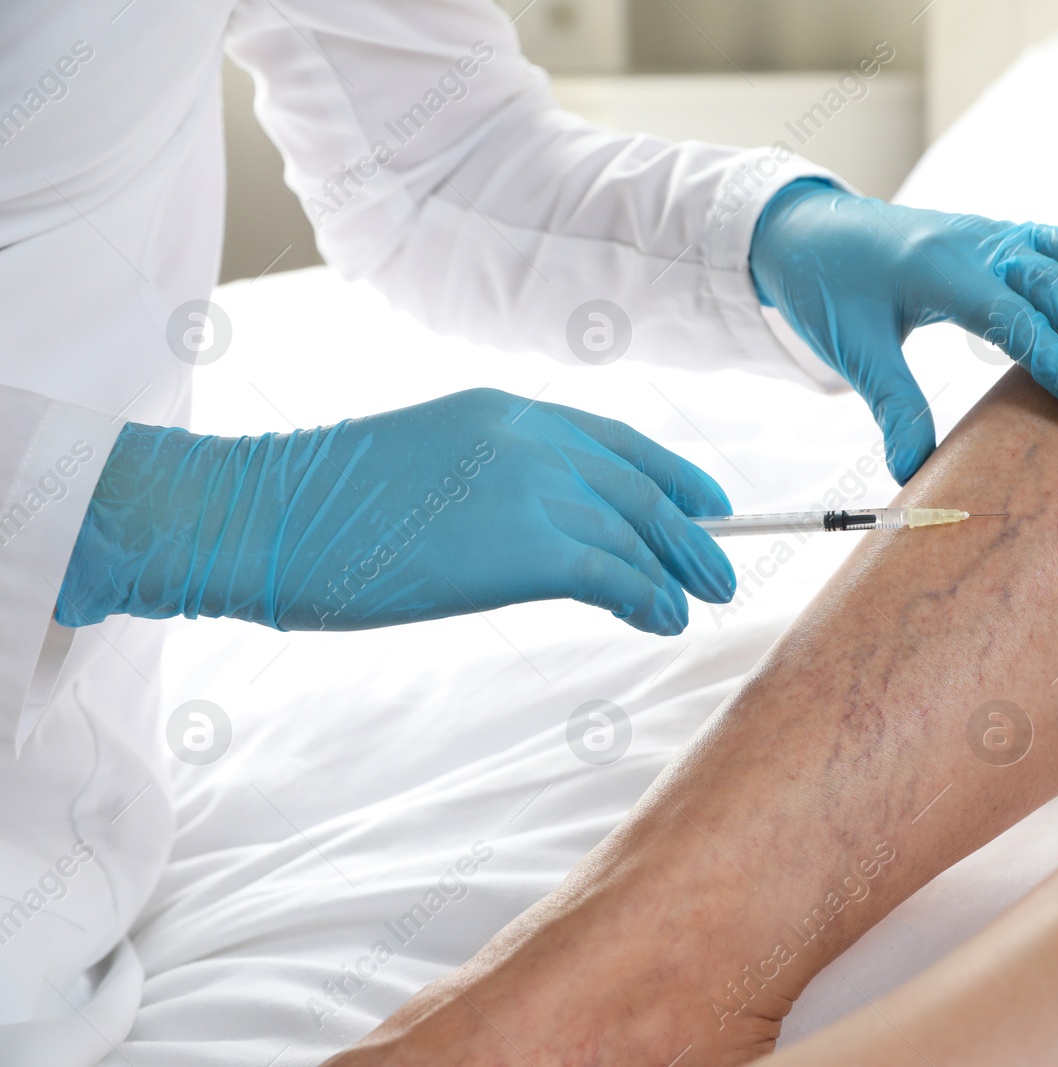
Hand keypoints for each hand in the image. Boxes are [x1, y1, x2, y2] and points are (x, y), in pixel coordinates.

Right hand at [55, 388, 735, 634]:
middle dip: (691, 531)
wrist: (263, 516)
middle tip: (722, 566)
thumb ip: (494, 479)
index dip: (673, 474)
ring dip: (679, 571)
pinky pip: (617, 573)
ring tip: (703, 600)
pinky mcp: (525, 547)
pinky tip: (666, 618)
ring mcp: (531, 487)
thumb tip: (543, 527)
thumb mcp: (426, 462)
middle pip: (641, 486)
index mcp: (505, 411)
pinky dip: (651, 598)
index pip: (617, 441)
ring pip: (637, 531)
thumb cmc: (325, 505)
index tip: (707, 502)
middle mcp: (530, 437)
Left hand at [748, 179, 1057, 482]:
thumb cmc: (832, 291)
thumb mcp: (852, 348)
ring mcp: (997, 233)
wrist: (812, 230)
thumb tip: (911, 475)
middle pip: (1055, 286)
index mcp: (937, 272)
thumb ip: (890, 403)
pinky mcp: (1008, 233)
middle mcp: (978, 243)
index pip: (1011, 320)